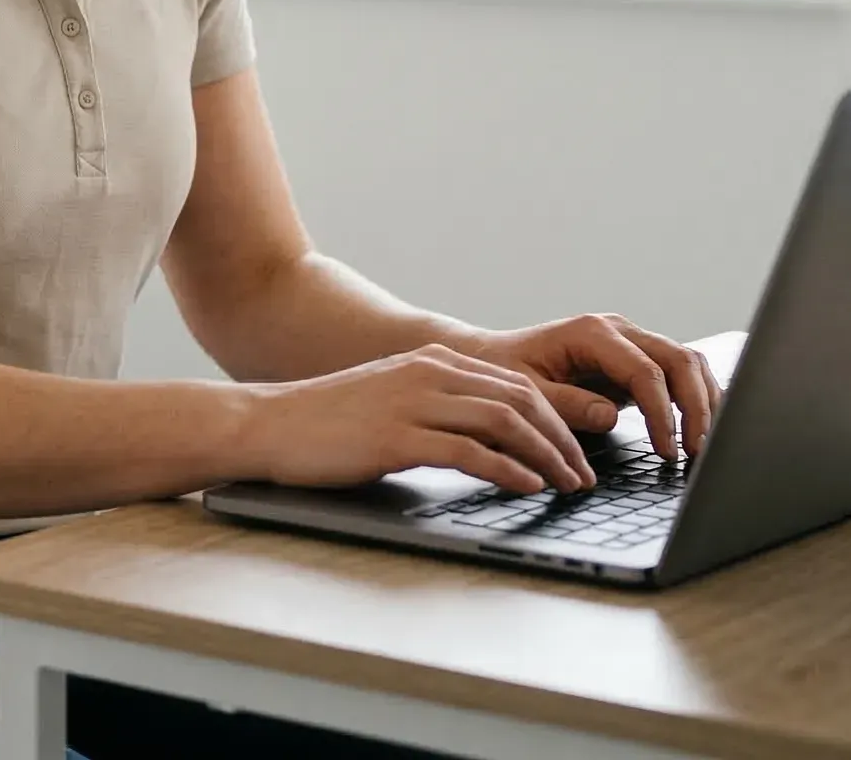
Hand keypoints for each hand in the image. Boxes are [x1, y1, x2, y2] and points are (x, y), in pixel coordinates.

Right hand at [238, 344, 597, 494]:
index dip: (556, 418)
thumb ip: (435, 409)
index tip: (576, 452)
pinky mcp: (395, 437)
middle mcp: (428, 374)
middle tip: (584, 475)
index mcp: (430, 362)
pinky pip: (468, 451)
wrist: (266, 423)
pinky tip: (526, 488)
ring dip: (546, 456)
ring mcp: (412, 402)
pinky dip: (507, 470)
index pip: (515, 384)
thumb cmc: (325, 422)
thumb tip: (486, 442)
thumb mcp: (390, 401)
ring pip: (504, 421)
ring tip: (567, 485)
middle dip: (563, 439)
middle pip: (521, 399)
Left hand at [449, 316, 723, 461]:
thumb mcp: (525, 392)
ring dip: (703, 402)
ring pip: (688, 363)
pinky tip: (700, 429)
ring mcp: (630, 342)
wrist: (491, 357)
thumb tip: (611, 416)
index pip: (645, 371)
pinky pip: (679, 374)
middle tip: (698, 452)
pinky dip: (695, 399)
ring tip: (704, 446)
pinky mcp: (636, 360)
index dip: (662, 413)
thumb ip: (566, 404)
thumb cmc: (504, 372)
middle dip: (696, 407)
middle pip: (679, 361)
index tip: (667, 450)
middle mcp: (618, 330)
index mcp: (591, 333)